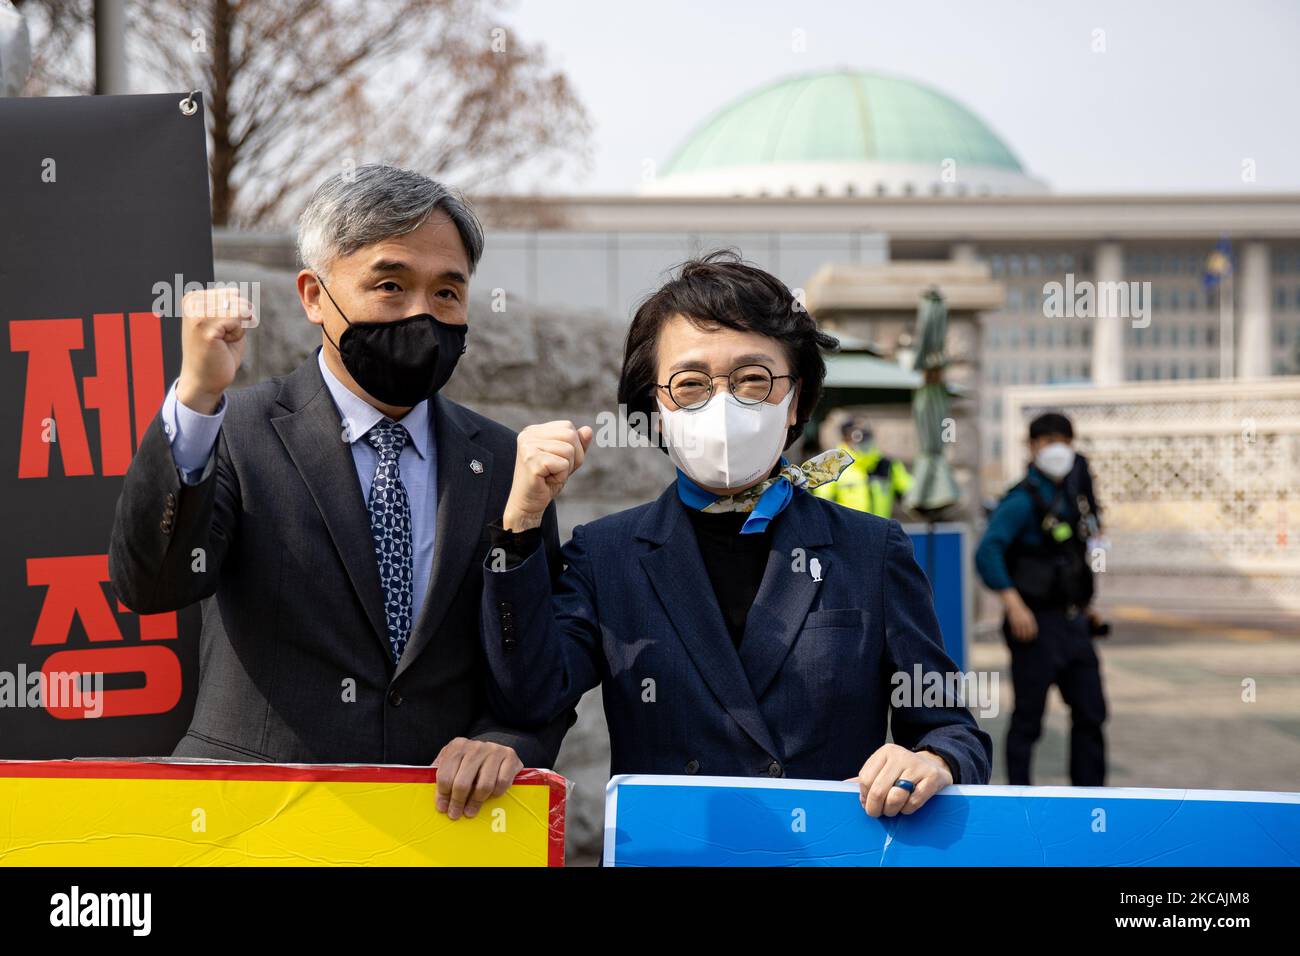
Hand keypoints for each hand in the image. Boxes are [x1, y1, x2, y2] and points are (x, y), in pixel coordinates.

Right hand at [176, 287, 253, 413]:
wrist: (204, 380)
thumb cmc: (218, 353)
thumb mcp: (229, 322)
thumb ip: (236, 306)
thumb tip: (245, 300)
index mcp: (194, 298)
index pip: (233, 293)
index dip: (238, 313)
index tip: (221, 330)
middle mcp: (192, 302)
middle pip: (237, 299)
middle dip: (239, 320)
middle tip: (222, 338)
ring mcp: (197, 313)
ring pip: (239, 309)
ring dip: (238, 328)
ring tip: (221, 341)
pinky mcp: (204, 327)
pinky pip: (238, 320)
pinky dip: (237, 334)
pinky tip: (222, 344)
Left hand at [432, 737, 521, 820]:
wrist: (496, 749)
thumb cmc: (469, 762)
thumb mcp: (452, 762)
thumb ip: (441, 774)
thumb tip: (428, 793)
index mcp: (457, 746)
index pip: (444, 774)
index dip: (442, 795)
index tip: (442, 808)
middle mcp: (475, 746)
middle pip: (462, 782)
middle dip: (457, 802)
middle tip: (455, 814)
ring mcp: (494, 750)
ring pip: (483, 785)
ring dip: (476, 802)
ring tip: (471, 811)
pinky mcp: (510, 756)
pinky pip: (502, 782)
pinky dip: (496, 794)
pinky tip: (491, 796)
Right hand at [503, 420, 593, 530]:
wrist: (527, 505)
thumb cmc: (546, 482)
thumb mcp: (566, 460)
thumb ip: (577, 444)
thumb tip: (588, 429)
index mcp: (534, 430)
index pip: (568, 427)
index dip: (573, 447)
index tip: (557, 462)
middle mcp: (528, 434)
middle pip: (570, 435)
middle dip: (573, 457)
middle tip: (556, 471)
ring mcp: (528, 446)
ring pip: (568, 450)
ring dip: (566, 469)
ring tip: (550, 476)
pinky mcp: (531, 460)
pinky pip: (563, 464)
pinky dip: (561, 476)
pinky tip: (547, 481)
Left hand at [848, 743, 952, 817]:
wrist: (934, 766)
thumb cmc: (902, 772)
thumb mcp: (883, 769)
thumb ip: (866, 778)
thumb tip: (842, 785)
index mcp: (885, 752)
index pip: (865, 779)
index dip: (864, 797)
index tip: (867, 804)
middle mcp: (900, 756)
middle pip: (878, 790)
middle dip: (875, 808)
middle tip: (877, 813)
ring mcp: (917, 766)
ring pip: (896, 797)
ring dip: (891, 810)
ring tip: (892, 810)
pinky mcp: (932, 778)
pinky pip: (914, 801)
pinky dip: (907, 810)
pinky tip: (906, 807)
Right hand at [1002, 589, 1037, 641]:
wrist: (1012, 601)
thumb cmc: (1018, 607)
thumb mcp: (1026, 612)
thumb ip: (1028, 619)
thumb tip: (1030, 626)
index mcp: (1030, 618)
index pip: (1034, 629)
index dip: (1033, 634)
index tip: (1032, 638)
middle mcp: (1025, 620)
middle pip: (1028, 632)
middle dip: (1027, 638)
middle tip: (1026, 641)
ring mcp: (1019, 621)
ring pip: (1021, 633)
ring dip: (1021, 637)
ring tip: (1020, 639)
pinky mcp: (1013, 622)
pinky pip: (1015, 630)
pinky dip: (1015, 634)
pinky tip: (1014, 636)